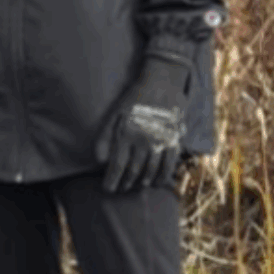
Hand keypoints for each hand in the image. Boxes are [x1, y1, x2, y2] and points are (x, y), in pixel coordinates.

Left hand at [95, 53, 190, 191]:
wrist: (161, 85)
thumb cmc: (134, 98)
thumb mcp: (114, 114)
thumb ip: (105, 137)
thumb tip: (98, 159)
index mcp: (127, 135)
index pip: (117, 165)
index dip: (112, 180)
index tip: (108, 189)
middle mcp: (143, 142)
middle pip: (133, 171)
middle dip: (125, 182)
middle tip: (120, 188)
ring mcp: (161, 143)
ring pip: (151, 171)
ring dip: (141, 182)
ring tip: (134, 186)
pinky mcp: (175, 142)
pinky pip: (169, 166)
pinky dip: (162, 177)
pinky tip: (155, 182)